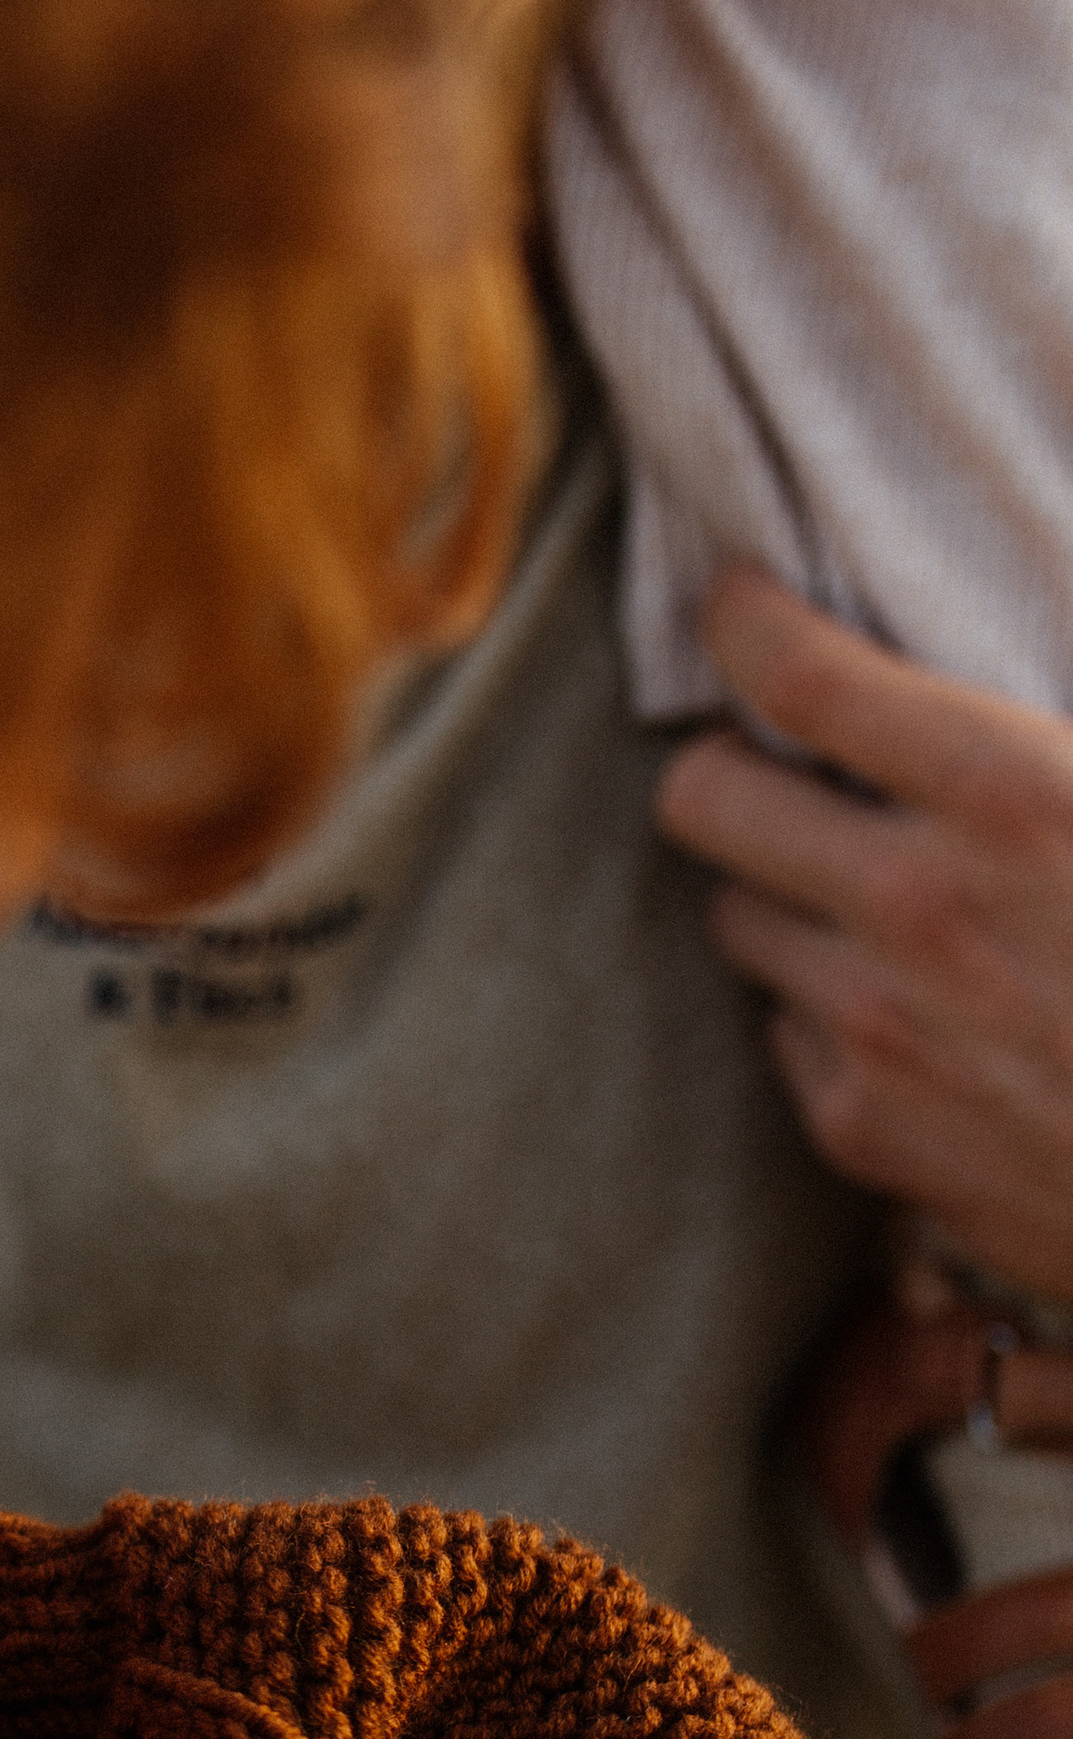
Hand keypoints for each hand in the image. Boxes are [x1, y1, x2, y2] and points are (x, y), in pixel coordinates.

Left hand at [656, 572, 1072, 1302]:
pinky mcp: (858, 1127)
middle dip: (728, 770)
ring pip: (738, 918)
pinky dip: (829, 1013)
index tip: (736, 611)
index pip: (795, 674)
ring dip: (785, 898)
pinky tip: (920, 1016)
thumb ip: (1038, 749)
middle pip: (699, 797)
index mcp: (1009, 792)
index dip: (743, 625)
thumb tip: (941, 698)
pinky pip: (787, 1030)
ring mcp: (873, 1025)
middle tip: (776, 769)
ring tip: (876, 904)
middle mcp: (915, 904)